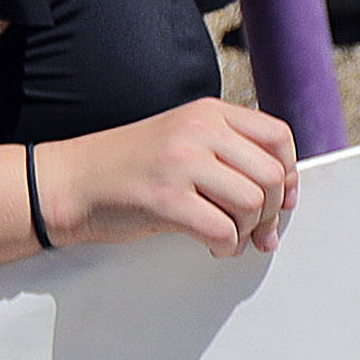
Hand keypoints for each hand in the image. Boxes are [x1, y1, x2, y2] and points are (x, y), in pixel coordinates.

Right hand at [47, 99, 299, 258]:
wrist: (71, 182)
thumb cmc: (130, 168)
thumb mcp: (182, 139)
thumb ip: (228, 151)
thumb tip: (284, 192)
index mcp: (207, 112)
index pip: (278, 137)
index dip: (289, 175)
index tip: (281, 200)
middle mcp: (198, 130)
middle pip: (271, 175)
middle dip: (271, 213)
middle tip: (258, 232)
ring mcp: (181, 162)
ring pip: (253, 203)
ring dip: (248, 232)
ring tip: (230, 238)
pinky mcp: (165, 198)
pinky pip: (223, 230)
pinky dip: (227, 247)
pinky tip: (212, 246)